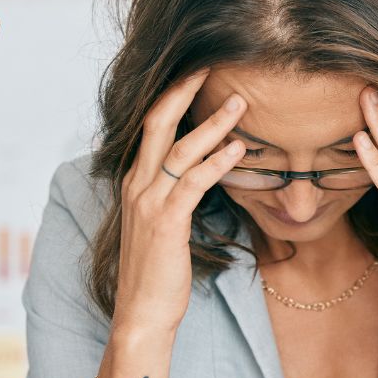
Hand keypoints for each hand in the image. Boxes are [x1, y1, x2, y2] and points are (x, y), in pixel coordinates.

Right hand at [113, 69, 248, 337]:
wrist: (142, 313)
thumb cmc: (159, 270)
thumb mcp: (164, 222)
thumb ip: (176, 192)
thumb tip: (204, 170)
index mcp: (136, 181)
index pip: (151, 125)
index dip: (173, 96)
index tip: (199, 72)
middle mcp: (137, 184)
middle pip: (157, 122)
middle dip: (184, 90)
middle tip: (213, 64)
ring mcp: (149, 203)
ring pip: (179, 148)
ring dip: (213, 123)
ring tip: (241, 102)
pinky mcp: (166, 223)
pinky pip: (193, 182)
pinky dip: (217, 161)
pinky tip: (239, 149)